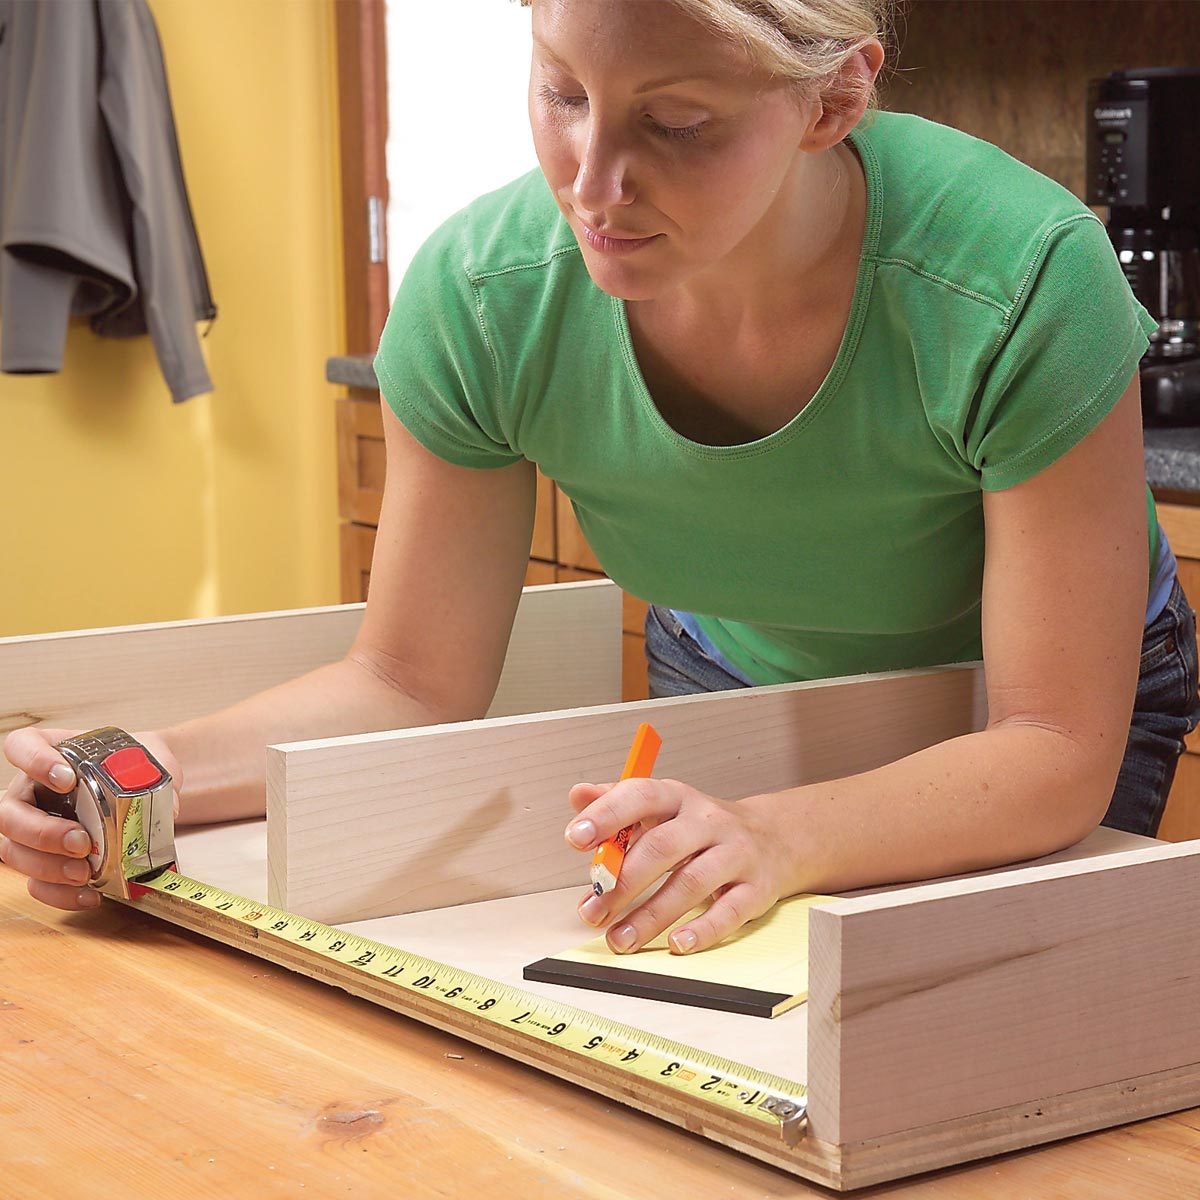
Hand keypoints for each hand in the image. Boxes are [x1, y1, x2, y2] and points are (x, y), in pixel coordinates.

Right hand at [0, 726, 182, 910]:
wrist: (141, 786)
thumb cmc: (133, 765)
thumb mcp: (148, 757)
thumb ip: (155, 773)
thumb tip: (169, 807)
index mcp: (50, 752)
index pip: (22, 746)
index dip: (34, 762)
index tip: (66, 778)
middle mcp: (30, 790)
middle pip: (9, 813)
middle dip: (41, 832)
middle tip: (80, 842)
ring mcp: (30, 827)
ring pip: (13, 851)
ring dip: (47, 867)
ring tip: (85, 872)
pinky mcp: (43, 860)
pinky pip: (36, 882)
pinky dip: (60, 893)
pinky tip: (90, 893)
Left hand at [563, 777, 791, 954]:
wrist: (773, 838)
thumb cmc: (701, 828)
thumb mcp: (663, 807)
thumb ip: (617, 802)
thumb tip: (577, 795)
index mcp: (678, 797)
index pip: (641, 796)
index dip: (606, 815)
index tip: (574, 838)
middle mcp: (708, 821)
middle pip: (662, 847)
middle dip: (622, 882)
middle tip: (592, 911)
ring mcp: (735, 854)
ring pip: (692, 883)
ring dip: (651, 915)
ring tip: (620, 938)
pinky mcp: (756, 888)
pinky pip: (730, 911)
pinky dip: (703, 930)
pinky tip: (676, 943)